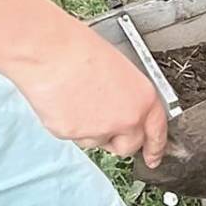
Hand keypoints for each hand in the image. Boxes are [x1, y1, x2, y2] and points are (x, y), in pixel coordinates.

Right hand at [13, 21, 168, 166]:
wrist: (48, 49)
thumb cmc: (79, 48)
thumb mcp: (120, 70)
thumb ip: (128, 96)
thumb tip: (123, 108)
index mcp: (144, 100)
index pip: (157, 133)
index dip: (155, 148)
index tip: (153, 157)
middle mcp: (126, 120)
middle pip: (127, 146)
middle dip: (116, 140)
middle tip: (102, 121)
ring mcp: (99, 131)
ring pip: (96, 142)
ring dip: (89, 130)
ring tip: (76, 100)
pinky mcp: (71, 134)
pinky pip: (72, 136)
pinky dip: (67, 123)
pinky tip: (62, 102)